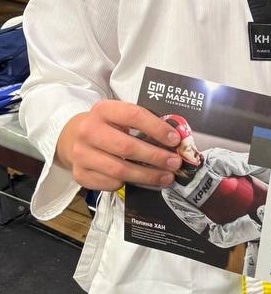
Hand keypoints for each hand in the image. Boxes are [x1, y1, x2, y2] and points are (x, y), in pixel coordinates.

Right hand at [56, 100, 182, 191]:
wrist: (72, 136)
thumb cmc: (107, 125)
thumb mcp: (120, 115)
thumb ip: (143, 123)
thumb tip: (174, 140)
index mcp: (103, 110)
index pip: (134, 116)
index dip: (157, 128)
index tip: (175, 140)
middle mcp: (88, 131)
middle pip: (127, 147)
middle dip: (155, 157)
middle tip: (175, 163)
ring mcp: (81, 154)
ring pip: (119, 170)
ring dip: (147, 176)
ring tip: (166, 177)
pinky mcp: (79, 174)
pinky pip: (109, 183)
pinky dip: (128, 184)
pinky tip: (141, 181)